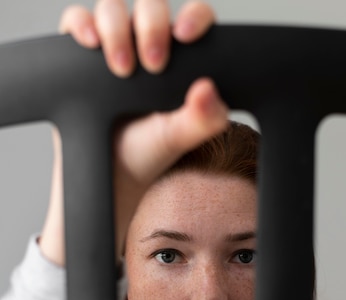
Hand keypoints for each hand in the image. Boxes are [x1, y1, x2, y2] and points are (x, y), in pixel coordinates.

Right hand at [40, 0, 227, 264]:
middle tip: (153, 66)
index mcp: (181, 59)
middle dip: (152, 26)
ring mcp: (113, 45)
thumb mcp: (178, 139)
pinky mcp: (81, 53)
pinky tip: (89, 44)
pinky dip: (81, 25)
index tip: (186, 37)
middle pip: (151, 5)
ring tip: (121, 69)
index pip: (193, 18)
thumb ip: (202, 119)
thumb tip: (208, 90)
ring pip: (113, 7)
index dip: (193, 17)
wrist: (109, 175)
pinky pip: (77, 21)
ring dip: (116, 28)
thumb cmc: (148, 154)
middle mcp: (147, 44)